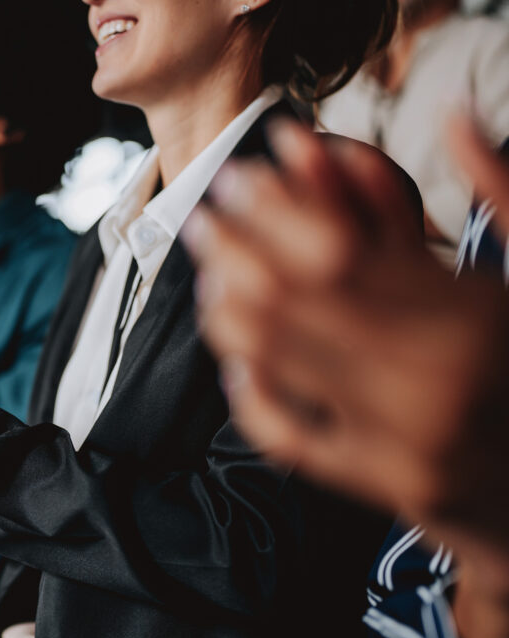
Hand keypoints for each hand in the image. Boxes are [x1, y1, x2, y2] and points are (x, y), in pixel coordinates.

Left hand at [182, 119, 508, 566]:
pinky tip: (237, 362)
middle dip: (232, 248)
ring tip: (210, 273)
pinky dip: (253, 395)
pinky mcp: (382, 481)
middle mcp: (429, 377)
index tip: (239, 176)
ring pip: (273, 363)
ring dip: (226, 310)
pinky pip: (286, 435)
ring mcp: (402, 438)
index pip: (335, 248)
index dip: (272, 207)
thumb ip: (498, 189)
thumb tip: (452, 110)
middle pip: (287, 302)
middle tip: (204, 217)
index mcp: (470, 314)